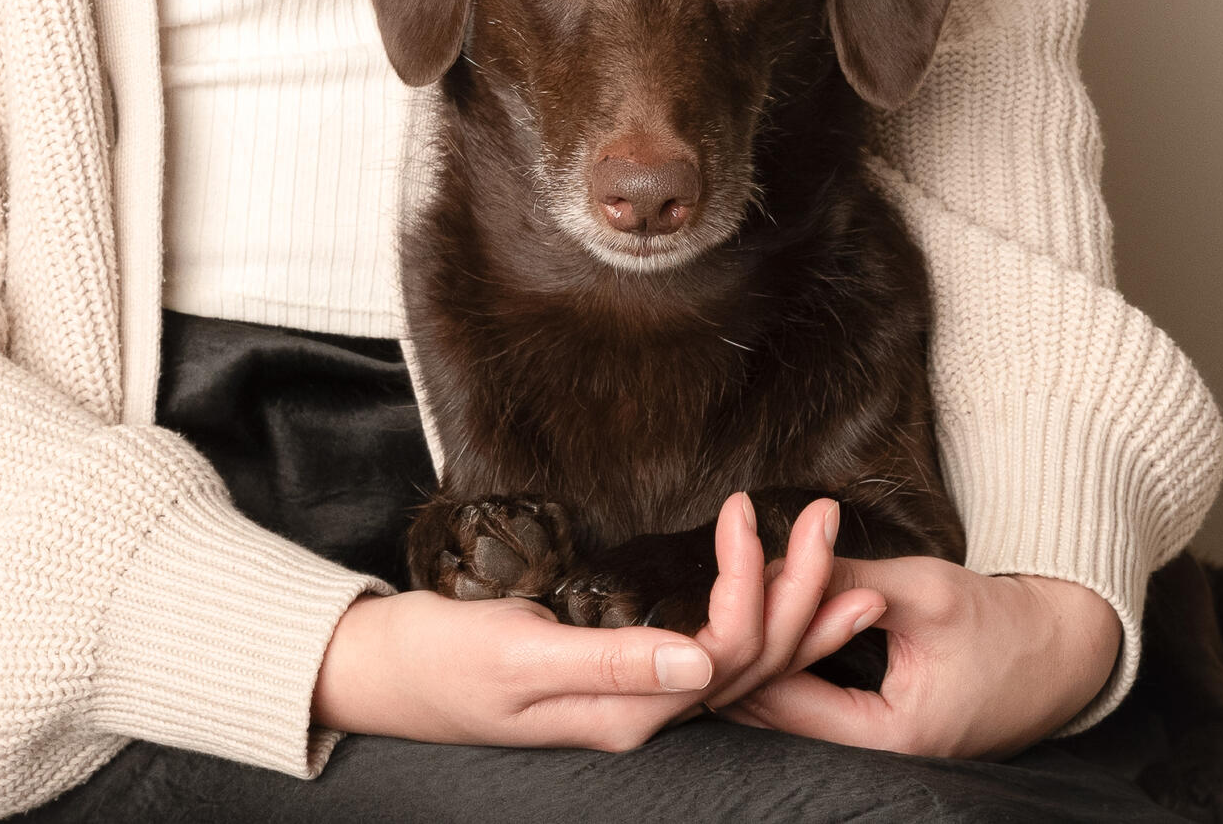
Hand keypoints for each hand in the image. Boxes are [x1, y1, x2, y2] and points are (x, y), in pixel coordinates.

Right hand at [311, 493, 884, 750]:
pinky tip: (766, 595)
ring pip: (736, 663)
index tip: (751, 508)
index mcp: (625, 712)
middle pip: (748, 661)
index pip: (725, 653)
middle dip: (799, 592)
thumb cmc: (439, 660)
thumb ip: (610, 662)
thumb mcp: (517, 653)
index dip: (754, 585)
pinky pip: (703, 656)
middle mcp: (640, 715)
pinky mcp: (616, 679)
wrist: (383, 675)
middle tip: (834, 519)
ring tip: (839, 561)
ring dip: (790, 608)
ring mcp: (630, 701)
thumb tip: (699, 663)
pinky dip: (747, 618)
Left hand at [716, 553, 1121, 758]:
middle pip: (785, 717)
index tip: (700, 617)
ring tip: (707, 631)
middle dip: (739, 669)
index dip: (743, 655)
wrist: (1061, 651)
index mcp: (892, 736)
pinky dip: (791, 673)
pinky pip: (821, 709)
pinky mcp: (885, 732)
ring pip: (799, 715)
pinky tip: (758, 641)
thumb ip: (849, 579)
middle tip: (687, 625)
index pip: (788, 703)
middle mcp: (882, 756)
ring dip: (761, 669)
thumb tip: (776, 560)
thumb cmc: (999, 622)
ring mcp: (883, 749)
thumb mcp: (923, 589)